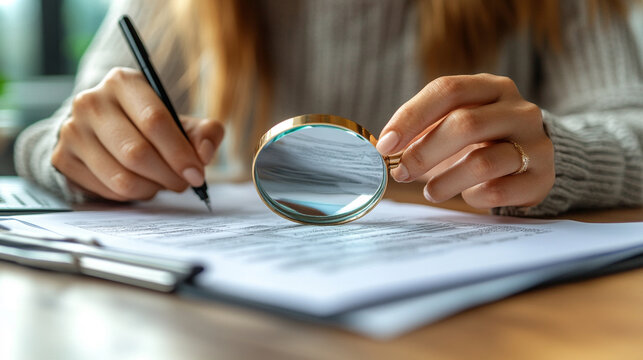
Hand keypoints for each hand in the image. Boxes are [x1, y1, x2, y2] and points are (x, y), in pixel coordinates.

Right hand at [52, 67, 223, 200]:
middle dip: (168, 175)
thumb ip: (206, 133)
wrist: (104, 130)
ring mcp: (72, 130)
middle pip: (137, 152)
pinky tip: (140, 184)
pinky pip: (107, 190)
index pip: (154, 120)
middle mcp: (91, 102)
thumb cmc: (150, 125)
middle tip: (183, 183)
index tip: (197, 174)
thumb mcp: (183, 122)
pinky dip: (132, 195)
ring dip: (152, 189)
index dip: (180, 153)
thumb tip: (204, 154)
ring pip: (121, 177)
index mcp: (123, 82)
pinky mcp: (63, 158)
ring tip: (163, 183)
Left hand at [377, 73, 553, 208]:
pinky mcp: (543, 176)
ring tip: (430, 191)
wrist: (533, 161)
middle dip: (424, 152)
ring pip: (483, 162)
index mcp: (491, 87)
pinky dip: (474, 196)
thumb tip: (384, 147)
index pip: (447, 89)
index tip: (385, 144)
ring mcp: (535, 142)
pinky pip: (499, 190)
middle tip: (400, 172)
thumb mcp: (454, 123)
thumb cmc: (481, 141)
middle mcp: (519, 110)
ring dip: (446, 180)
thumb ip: (423, 130)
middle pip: (464, 124)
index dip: (411, 116)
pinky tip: (468, 195)